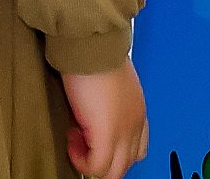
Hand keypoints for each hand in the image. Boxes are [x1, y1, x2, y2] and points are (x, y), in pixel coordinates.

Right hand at [56, 63, 146, 177]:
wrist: (91, 43)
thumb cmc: (95, 53)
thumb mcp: (109, 81)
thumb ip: (107, 103)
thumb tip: (90, 115)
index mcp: (137, 111)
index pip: (136, 150)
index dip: (112, 151)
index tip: (91, 136)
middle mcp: (135, 124)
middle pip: (125, 165)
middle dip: (100, 161)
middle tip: (81, 140)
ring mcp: (123, 131)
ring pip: (113, 172)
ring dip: (91, 163)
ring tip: (76, 139)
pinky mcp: (107, 135)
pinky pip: (96, 167)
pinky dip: (81, 160)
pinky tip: (72, 138)